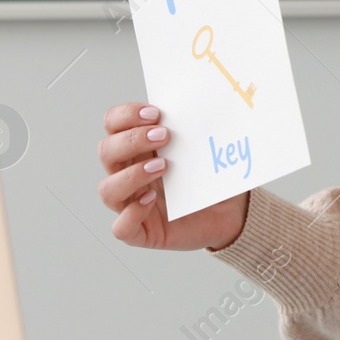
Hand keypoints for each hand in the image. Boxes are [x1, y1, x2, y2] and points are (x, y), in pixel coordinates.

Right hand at [97, 102, 248, 251]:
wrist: (232, 213)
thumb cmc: (213, 178)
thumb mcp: (205, 149)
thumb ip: (195, 129)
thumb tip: (204, 107)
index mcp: (139, 148)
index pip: (114, 124)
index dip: (126, 115)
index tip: (155, 112)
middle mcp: (129, 174)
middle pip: (106, 152)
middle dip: (132, 140)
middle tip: (164, 135)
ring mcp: (132, 204)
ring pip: (108, 189)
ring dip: (132, 174)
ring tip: (163, 166)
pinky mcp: (142, 232)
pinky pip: (122, 228)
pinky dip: (132, 213)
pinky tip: (152, 200)